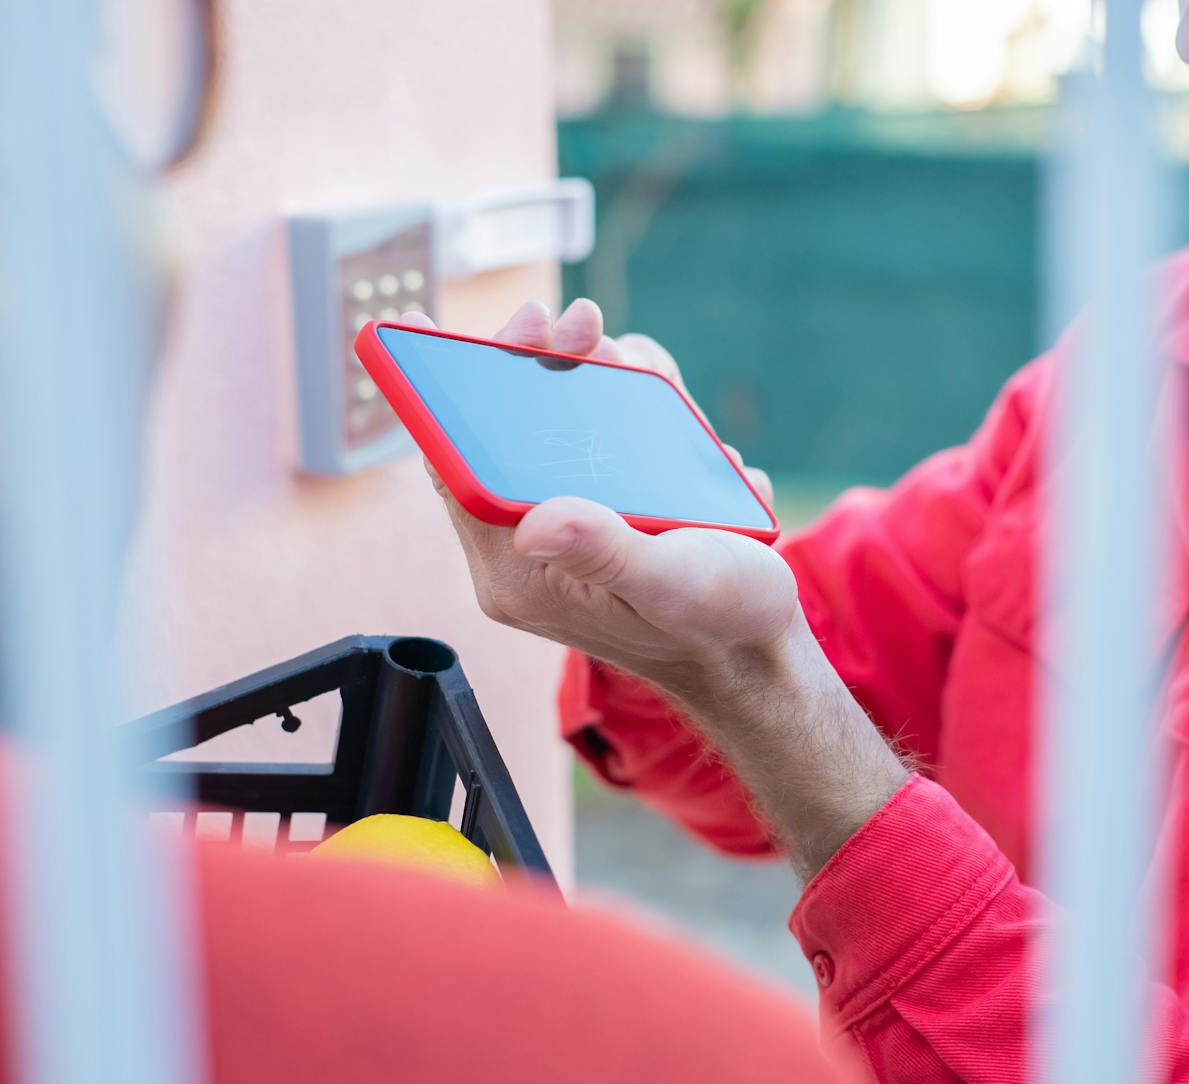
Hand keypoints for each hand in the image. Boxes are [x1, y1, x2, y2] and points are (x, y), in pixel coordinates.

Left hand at [405, 299, 791, 688]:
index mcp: (520, 572)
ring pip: (558, 424)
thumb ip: (605, 550)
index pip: (455, 467)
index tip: (429, 324)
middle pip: (502, 432)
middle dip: (541, 364)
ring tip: (652, 378)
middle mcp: (529, 546)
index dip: (442, 390)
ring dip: (602, 383)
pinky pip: (601, 441)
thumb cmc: (719, 629)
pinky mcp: (602, 511)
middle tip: (586, 327)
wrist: (759, 656)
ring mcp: (565, 526)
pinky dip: (642, 417)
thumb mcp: (673, 586)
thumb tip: (538, 522)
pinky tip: (695, 443)